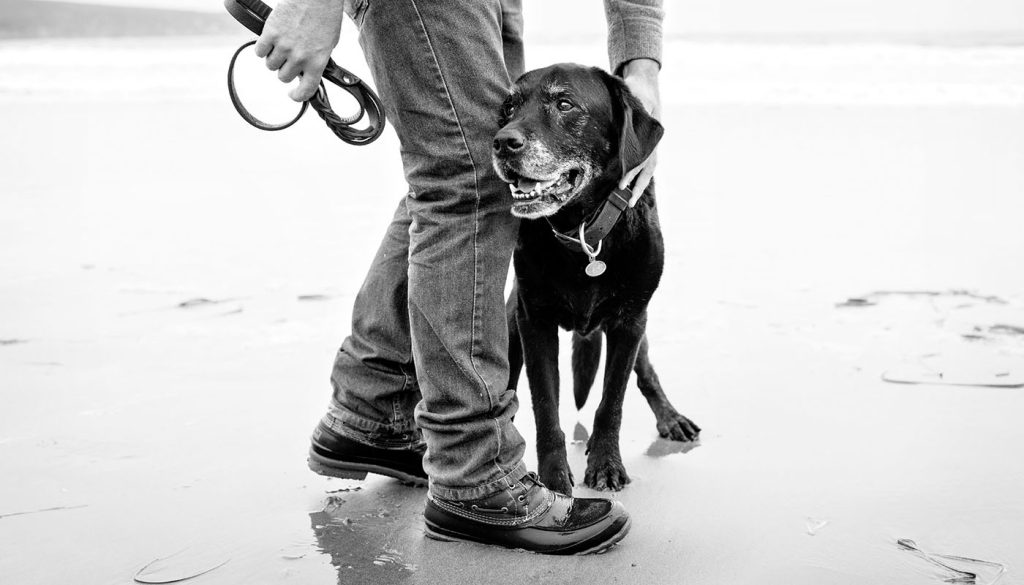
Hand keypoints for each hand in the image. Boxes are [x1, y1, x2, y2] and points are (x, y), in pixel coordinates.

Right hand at [254, 0, 344, 101]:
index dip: (298, 96)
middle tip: (288, 58)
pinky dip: (263, 48)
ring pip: (270, 65)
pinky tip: (269, 41)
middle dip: (285, 69)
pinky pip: (259, 51)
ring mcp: (284, 46)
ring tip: (281, 46)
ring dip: (274, 59)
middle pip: (283, 77)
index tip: (292, 94)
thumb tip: (306, 74)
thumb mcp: (329, 44)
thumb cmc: (325, 17)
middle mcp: (300, 57)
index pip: (306, 90)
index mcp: (317, 61)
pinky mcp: (270, 33)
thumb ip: (317, 61)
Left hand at [618, 58, 660, 205]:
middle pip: (647, 166)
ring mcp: (651, 143)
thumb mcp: (635, 92)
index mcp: (652, 131)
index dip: (633, 170)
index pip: (643, 156)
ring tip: (630, 202)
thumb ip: (632, 103)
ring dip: (640, 185)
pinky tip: (630, 188)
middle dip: (637, 183)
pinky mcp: (645, 145)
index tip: (623, 182)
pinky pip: (644, 164)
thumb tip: (625, 112)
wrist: (645, 84)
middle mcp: (653, 140)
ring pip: (648, 168)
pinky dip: (638, 177)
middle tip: (625, 196)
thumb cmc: (637, 88)